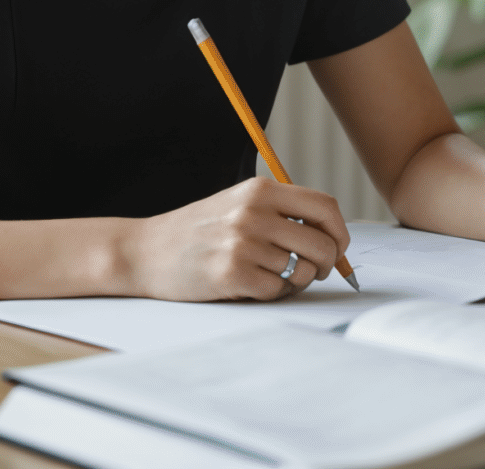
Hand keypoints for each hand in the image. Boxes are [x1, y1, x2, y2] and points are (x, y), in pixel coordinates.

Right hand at [123, 177, 349, 301]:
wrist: (144, 251)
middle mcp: (254, 213)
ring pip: (301, 271)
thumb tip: (333, 238)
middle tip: (314, 271)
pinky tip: (253, 286)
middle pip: (322, 243)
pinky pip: (277, 291)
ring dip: (295, 281)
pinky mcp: (232, 274)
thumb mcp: (238, 204)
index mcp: (260, 190)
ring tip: (273, 276)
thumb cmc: (197, 231)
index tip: (338, 247)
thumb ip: (281, 212)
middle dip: (326, 264)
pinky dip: (272, 294)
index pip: (325, 206)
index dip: (339, 231)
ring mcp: (242, 244)